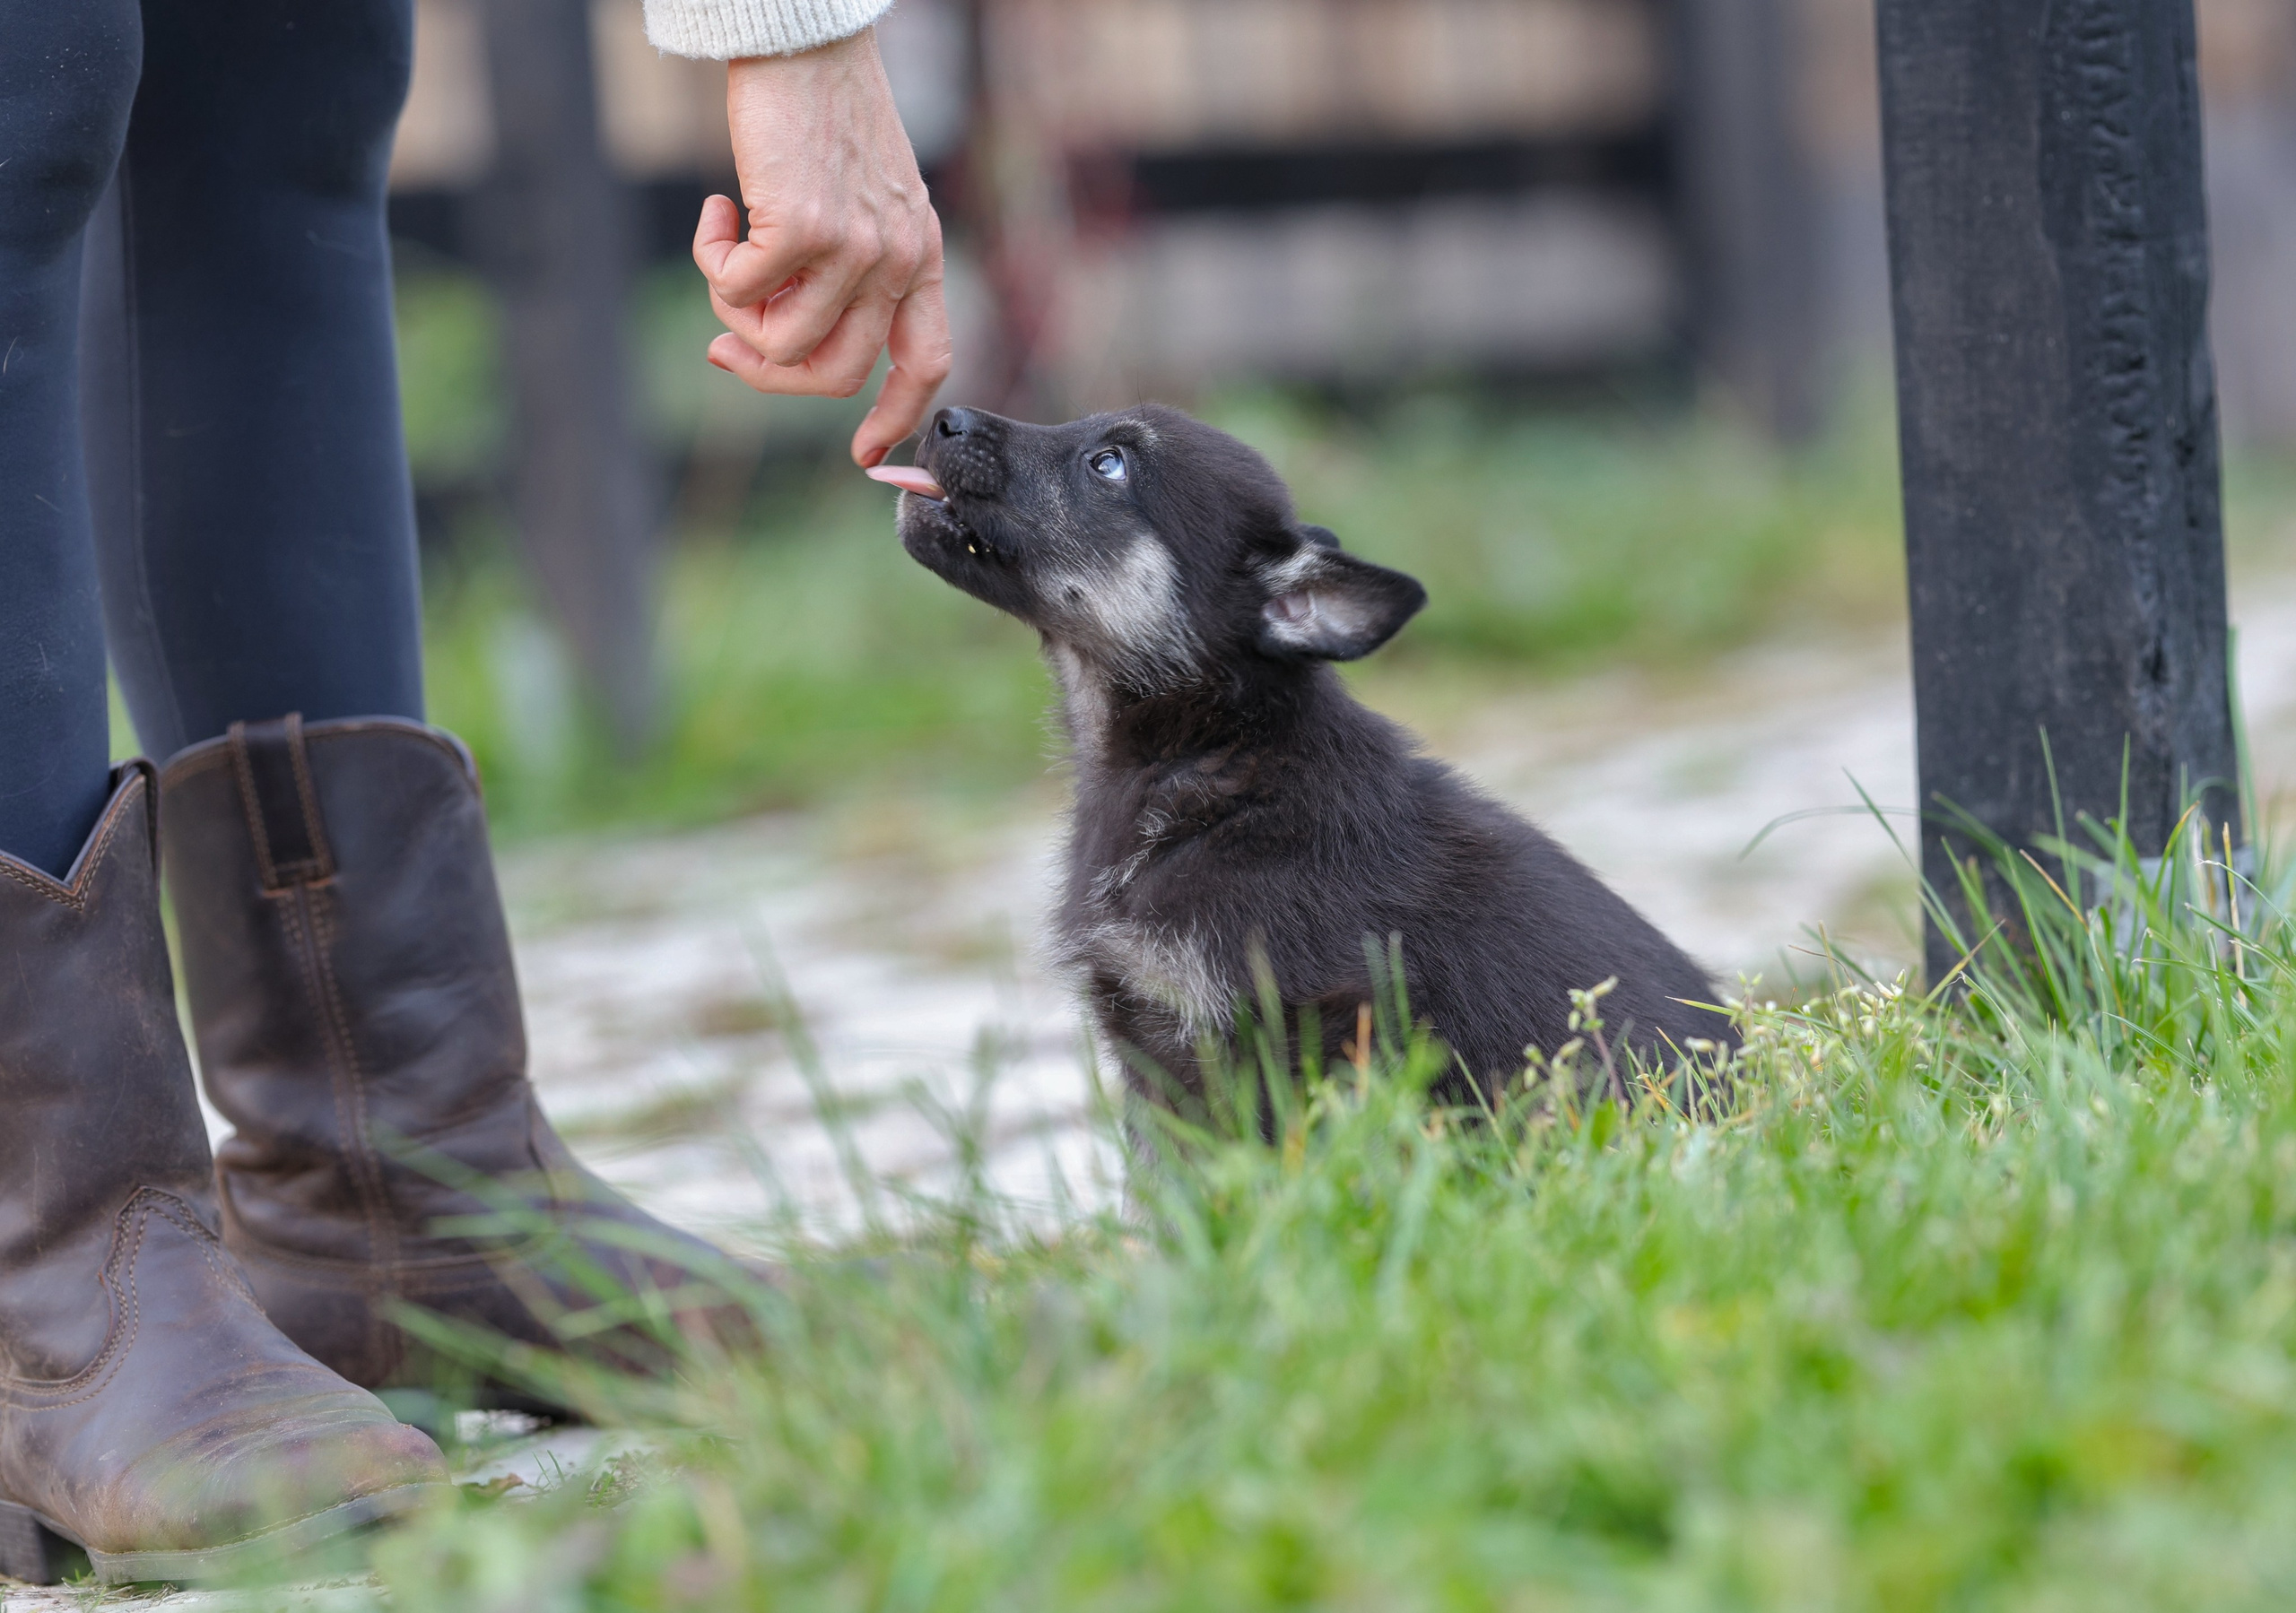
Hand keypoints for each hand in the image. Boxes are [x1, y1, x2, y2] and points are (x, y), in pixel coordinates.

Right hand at [695, 30, 951, 467]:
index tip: (866, 453)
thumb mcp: (859, 199)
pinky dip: (710, 261)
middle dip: (772, 374)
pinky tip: (715, 212)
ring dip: (733, 311)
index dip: (897, 415)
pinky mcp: (802, 228)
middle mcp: (896, 259)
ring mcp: (854, 247)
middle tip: (724, 345)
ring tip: (723, 252)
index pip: (927, 362)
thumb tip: (768, 338)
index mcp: (919, 255)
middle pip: (837, 373)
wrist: (804, 41)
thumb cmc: (822, 117)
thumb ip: (842, 267)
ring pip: (781, 342)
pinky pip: (738, 291)